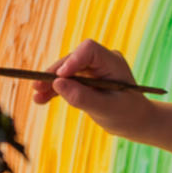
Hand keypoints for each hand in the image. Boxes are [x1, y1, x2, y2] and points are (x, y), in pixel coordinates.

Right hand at [31, 39, 155, 137]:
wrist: (135, 121)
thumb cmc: (127, 115)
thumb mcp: (106, 110)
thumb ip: (83, 97)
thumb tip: (57, 84)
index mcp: (113, 62)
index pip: (89, 50)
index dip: (72, 60)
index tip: (59, 77)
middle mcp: (102, 61)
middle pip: (73, 59)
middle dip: (55, 74)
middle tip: (37, 87)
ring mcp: (93, 69)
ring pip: (66, 70)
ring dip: (50, 83)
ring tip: (36, 96)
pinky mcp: (85, 79)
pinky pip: (67, 81)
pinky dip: (55, 90)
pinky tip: (40, 99)